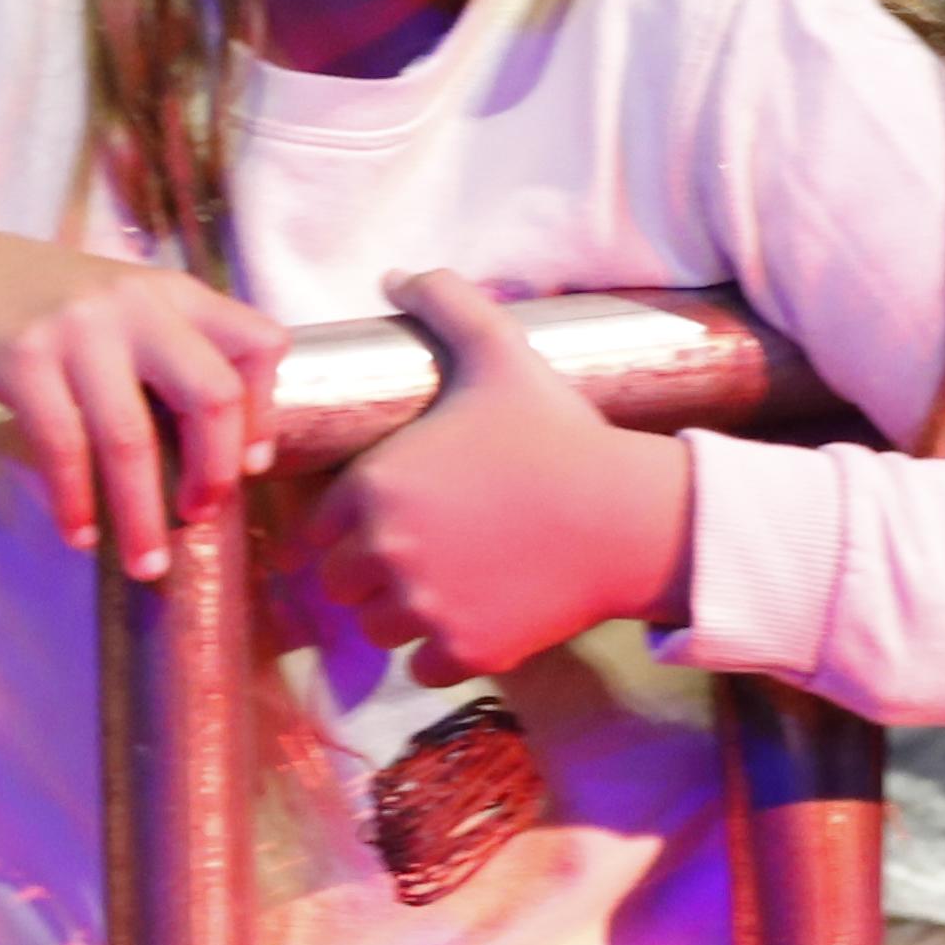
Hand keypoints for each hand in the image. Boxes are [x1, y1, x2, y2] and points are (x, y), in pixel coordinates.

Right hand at [0, 211, 286, 579]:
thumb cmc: (35, 305)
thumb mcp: (117, 309)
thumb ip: (166, 355)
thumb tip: (216, 447)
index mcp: (172, 293)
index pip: (259, 343)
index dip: (264, 413)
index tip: (250, 466)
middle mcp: (135, 304)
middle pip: (211, 394)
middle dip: (215, 472)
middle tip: (200, 516)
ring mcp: (77, 329)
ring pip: (132, 438)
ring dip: (143, 514)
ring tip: (148, 564)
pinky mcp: (20, 359)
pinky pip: (63, 446)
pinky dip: (75, 502)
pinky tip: (79, 534)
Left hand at [295, 268, 699, 678]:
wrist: (627, 516)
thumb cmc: (558, 433)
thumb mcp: (500, 354)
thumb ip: (445, 303)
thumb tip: (398, 274)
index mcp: (374, 488)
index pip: (317, 530)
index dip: (348, 526)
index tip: (385, 520)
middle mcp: (384, 554)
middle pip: (339, 587)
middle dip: (368, 575)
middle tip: (417, 555)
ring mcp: (422, 610)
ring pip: (376, 632)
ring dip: (400, 617)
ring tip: (445, 589)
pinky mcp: (464, 652)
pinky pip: (421, 670)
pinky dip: (441, 654)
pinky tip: (474, 620)